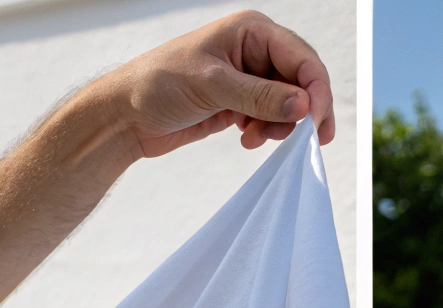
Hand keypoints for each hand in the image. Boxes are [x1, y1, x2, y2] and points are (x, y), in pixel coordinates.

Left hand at [97, 10, 333, 157]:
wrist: (126, 116)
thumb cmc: (158, 85)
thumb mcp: (211, 86)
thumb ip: (260, 96)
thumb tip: (304, 106)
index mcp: (251, 31)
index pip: (302, 59)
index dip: (316, 91)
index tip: (315, 124)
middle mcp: (254, 51)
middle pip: (302, 82)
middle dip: (302, 112)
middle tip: (303, 140)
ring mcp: (248, 78)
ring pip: (289, 104)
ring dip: (281, 126)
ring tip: (257, 139)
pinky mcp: (240, 103)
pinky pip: (270, 118)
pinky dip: (266, 132)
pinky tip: (246, 140)